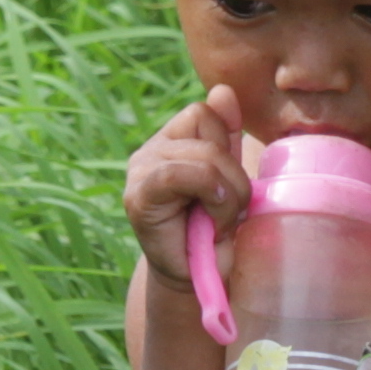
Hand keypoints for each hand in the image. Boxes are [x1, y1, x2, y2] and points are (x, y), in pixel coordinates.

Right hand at [122, 84, 256, 301]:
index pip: (204, 111)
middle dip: (233, 171)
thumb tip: (223, 90)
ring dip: (226, 191)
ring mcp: (139, 171)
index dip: (228, 142)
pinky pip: (177, 174)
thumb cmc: (214, 230)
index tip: (229, 185)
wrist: (199, 279)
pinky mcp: (137, 196)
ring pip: (201, 152)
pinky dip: (207, 195)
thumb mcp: (229, 175)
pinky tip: (208, 220)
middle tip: (229, 210)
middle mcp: (150, 150)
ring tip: (218, 219)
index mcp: (171, 141)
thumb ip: (226, 135)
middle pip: (204, 123)